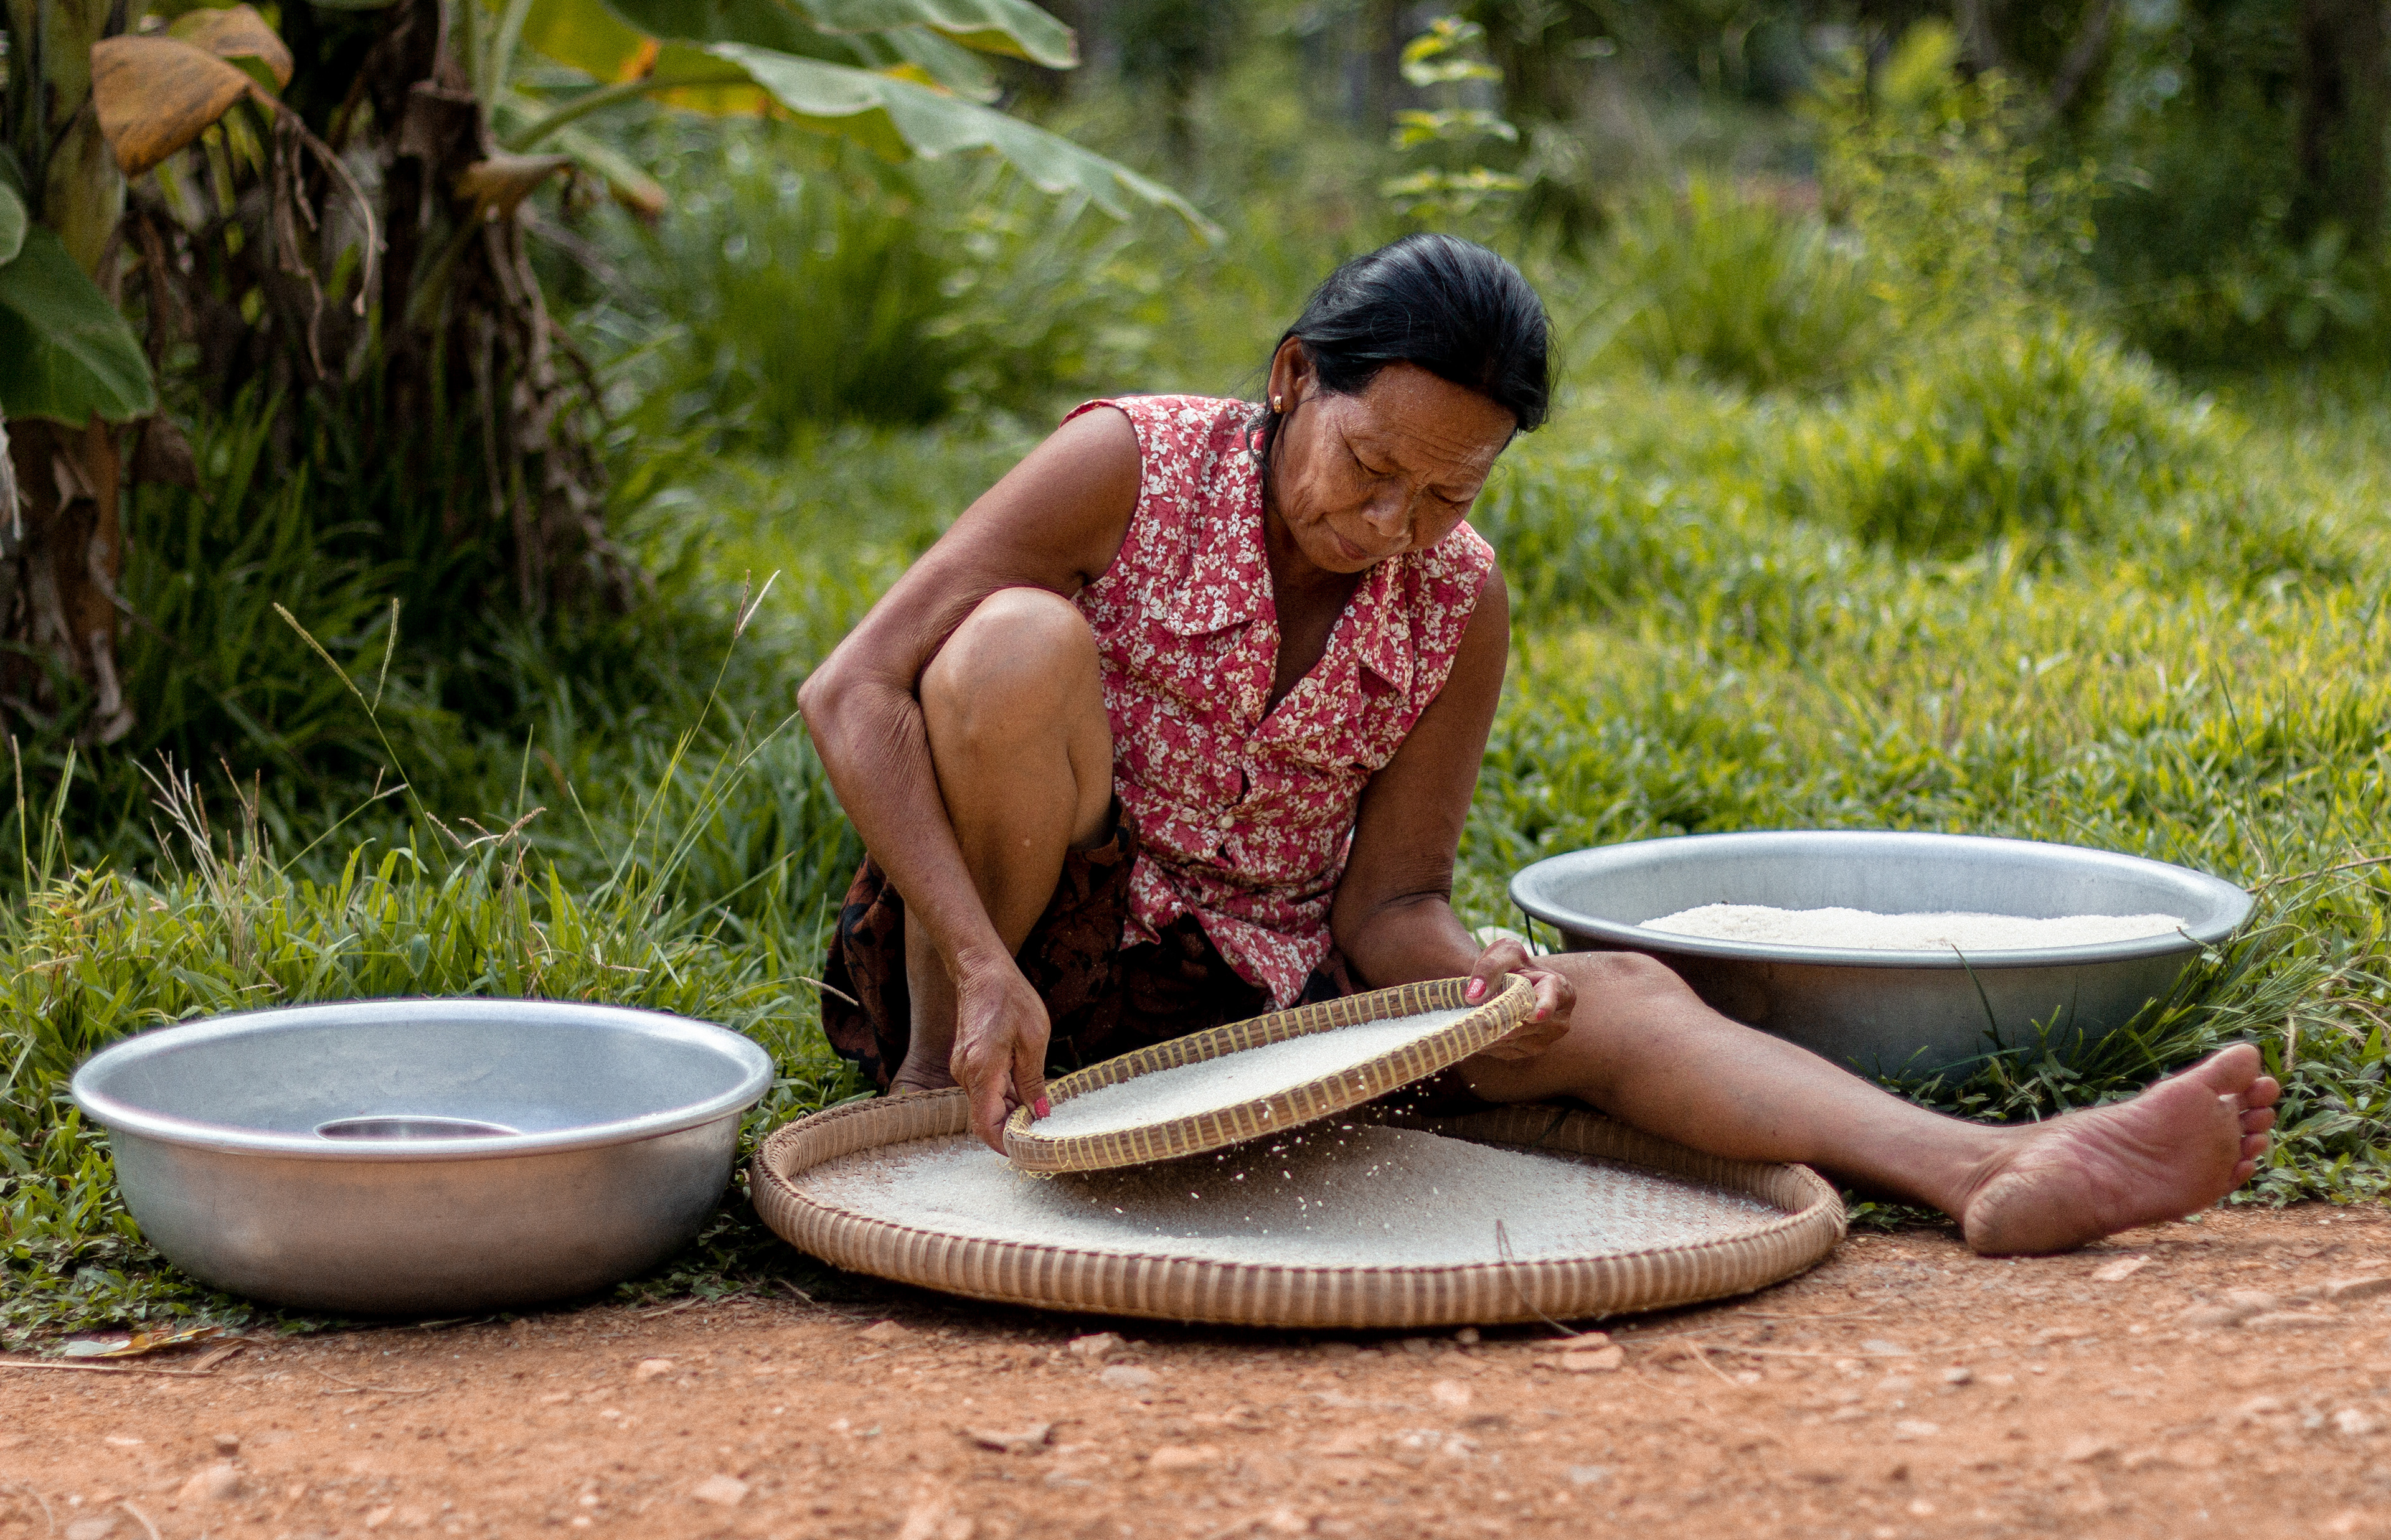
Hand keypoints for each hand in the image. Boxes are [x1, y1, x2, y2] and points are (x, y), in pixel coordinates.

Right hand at [949, 954, 1053, 1150]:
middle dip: (1015, 1127)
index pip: (986, 1126)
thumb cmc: (1010, 998)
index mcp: (981, 1071)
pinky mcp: (967, 1062)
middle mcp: (965, 1074)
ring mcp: (963, 1069)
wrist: (982, 971)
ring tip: (1040, 1104)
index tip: (1029, 1150)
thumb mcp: (1033, 1040)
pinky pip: (985, 1089)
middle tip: (1046, 1128)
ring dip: (1011, 1110)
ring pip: (987, 1104)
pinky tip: (1025, 1086)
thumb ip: (1033, 1081)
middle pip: (987, 1118)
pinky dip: (1004, 1095)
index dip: (1005, 1144)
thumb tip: (1040, 1114)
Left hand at [1462, 935, 1573, 1060]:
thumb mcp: (1502, 954)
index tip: (1534, 1015)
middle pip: (1529, 1026)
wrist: (1500, 981)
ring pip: (1515, 1040)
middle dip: (1502, 1021)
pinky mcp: (1528, 1050)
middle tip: (1475, 1017)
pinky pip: (1506, 1050)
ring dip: (1491, 1032)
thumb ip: (1489, 968)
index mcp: (1563, 991)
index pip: (1551, 1003)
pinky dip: (1489, 1041)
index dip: (1543, 1009)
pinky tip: (1476, 1029)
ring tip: (1471, 1021)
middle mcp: (1559, 1020)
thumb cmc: (1506, 964)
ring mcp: (1545, 1039)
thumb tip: (1475, 994)